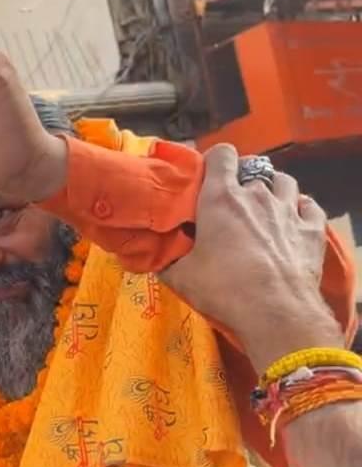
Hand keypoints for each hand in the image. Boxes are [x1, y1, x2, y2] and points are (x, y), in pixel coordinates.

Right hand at [160, 144, 341, 370]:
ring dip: (274, 188)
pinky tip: (294, 219)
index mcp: (221, 198)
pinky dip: (301, 209)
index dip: (215, 160)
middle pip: (252, 168)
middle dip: (242, 179)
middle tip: (233, 200)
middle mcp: (256, 195)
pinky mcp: (312, 230)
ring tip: (266, 205)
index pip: (222, 154)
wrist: (276, 312)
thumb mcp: (182, 277)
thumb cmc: (223, 289)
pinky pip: (309, 206)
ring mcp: (288, 209)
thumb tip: (153, 258)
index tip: (208, 177)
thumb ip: (167, 261)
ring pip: (284, 181)